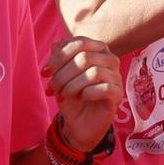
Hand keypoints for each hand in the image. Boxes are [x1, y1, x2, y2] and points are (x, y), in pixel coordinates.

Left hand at [43, 35, 122, 152]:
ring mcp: (116, 76)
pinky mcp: (118, 93)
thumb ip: (59, 56)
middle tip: (52, 88)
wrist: (79, 121)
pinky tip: (80, 98)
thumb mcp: (60, 74)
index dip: (59, 57)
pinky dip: (86, 94)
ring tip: (64, 95)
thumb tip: (56, 45)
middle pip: (84, 58)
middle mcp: (110, 59)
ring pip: (94, 72)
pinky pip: (104, 88)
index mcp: (97, 48)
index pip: (79, 43)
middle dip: (62, 75)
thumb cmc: (71, 94)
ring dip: (72, 86)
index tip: (45, 73)